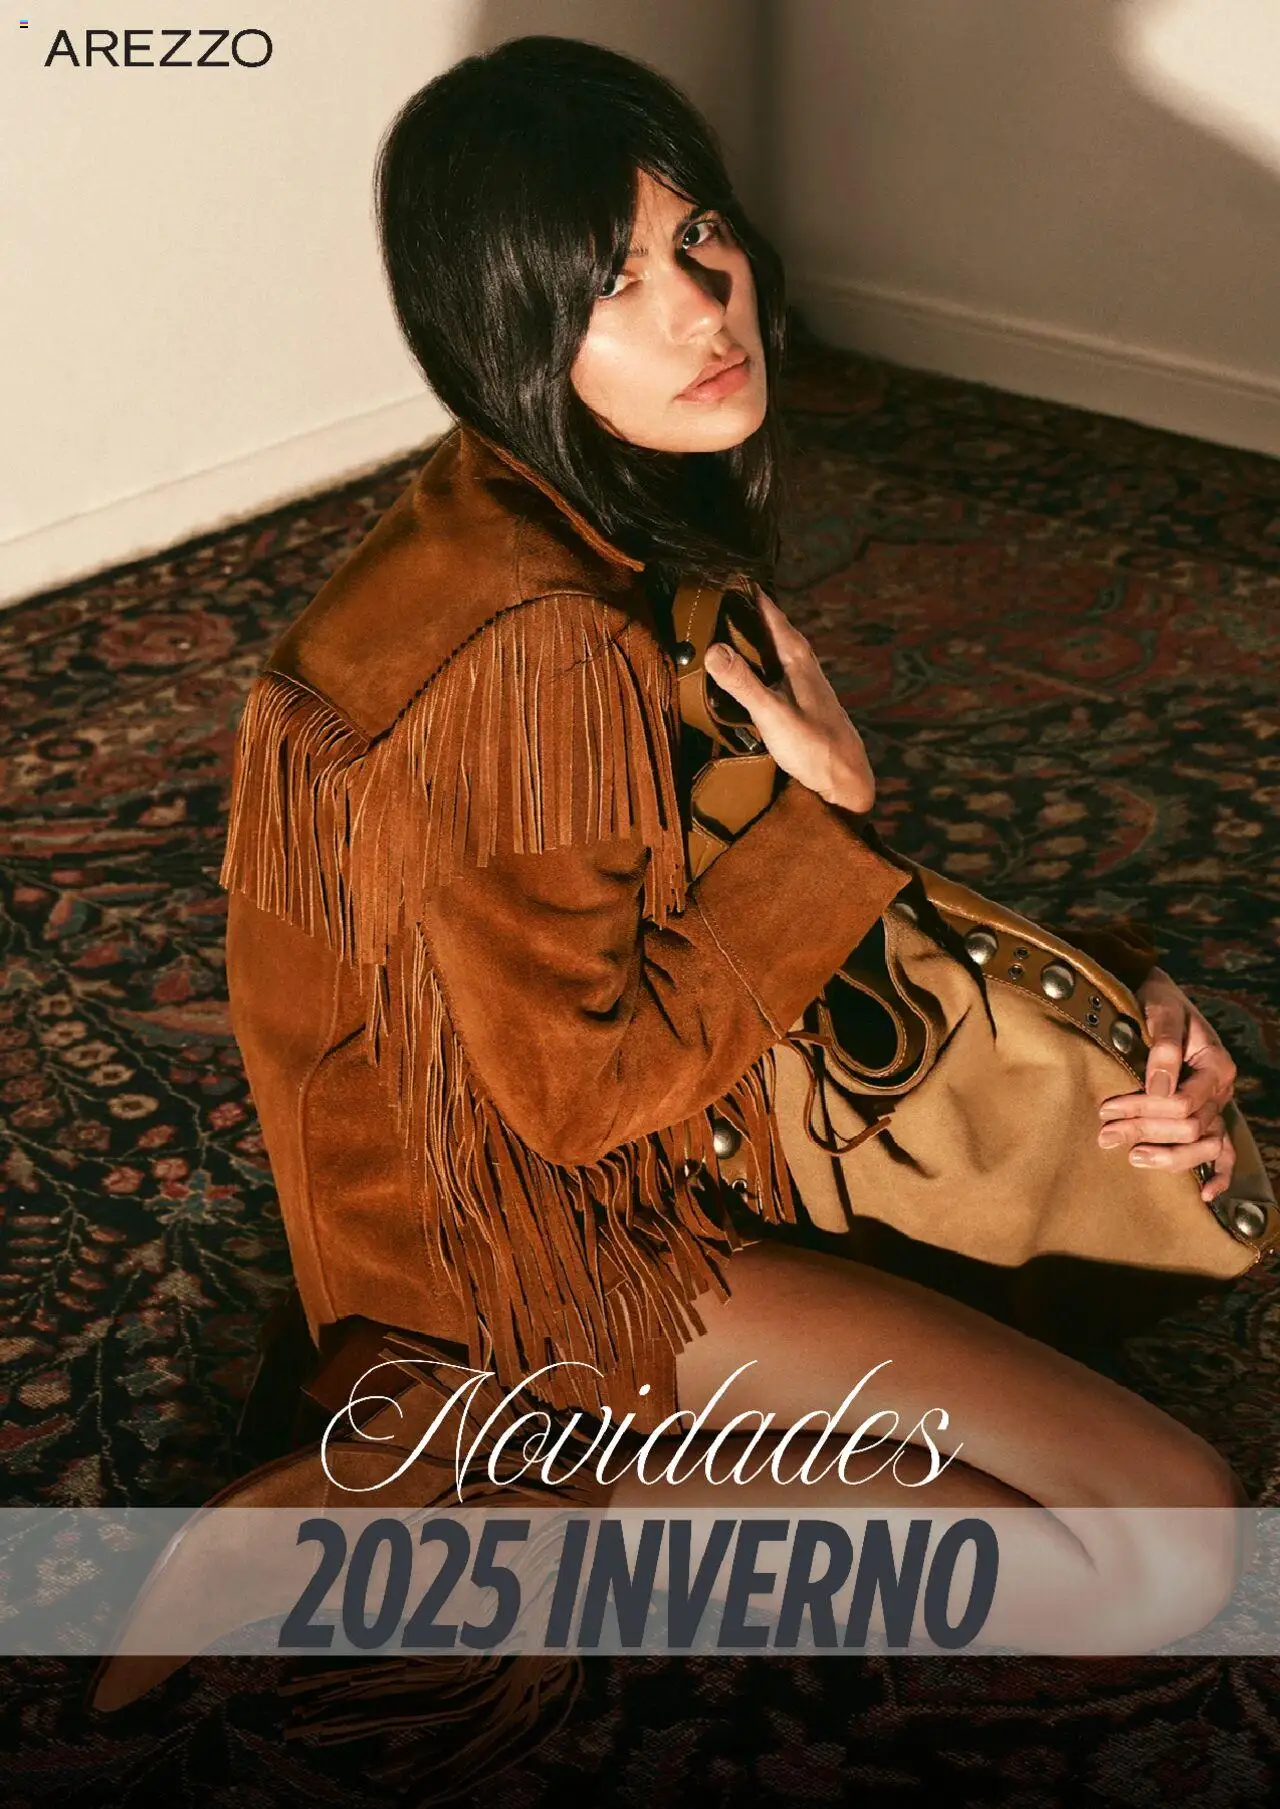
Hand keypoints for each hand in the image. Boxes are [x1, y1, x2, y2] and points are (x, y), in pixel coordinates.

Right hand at [703, 589, 877, 814]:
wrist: (845, 777)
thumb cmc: (814, 746)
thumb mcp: (771, 714)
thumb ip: (741, 682)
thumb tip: (711, 648)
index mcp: (795, 653)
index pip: (766, 607)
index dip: (742, 588)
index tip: (715, 571)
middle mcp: (799, 658)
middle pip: (765, 622)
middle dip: (738, 607)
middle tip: (702, 593)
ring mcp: (799, 676)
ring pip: (767, 643)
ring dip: (743, 633)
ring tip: (711, 622)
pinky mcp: (795, 694)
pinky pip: (767, 664)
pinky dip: (750, 657)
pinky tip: (735, 666)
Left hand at [1096, 966, 1237, 1203]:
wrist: (1160, 997)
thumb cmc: (1160, 1001)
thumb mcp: (1162, 1011)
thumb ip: (1164, 1047)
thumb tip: (1158, 1087)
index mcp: (1216, 1065)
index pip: (1183, 1104)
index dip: (1144, 1110)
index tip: (1106, 1108)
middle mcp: (1221, 1090)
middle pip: (1188, 1127)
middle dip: (1145, 1131)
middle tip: (1105, 1134)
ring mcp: (1216, 1105)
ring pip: (1202, 1145)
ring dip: (1167, 1156)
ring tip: (1131, 1157)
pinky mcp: (1208, 1114)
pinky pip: (1224, 1152)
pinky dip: (1218, 1174)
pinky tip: (1204, 1194)